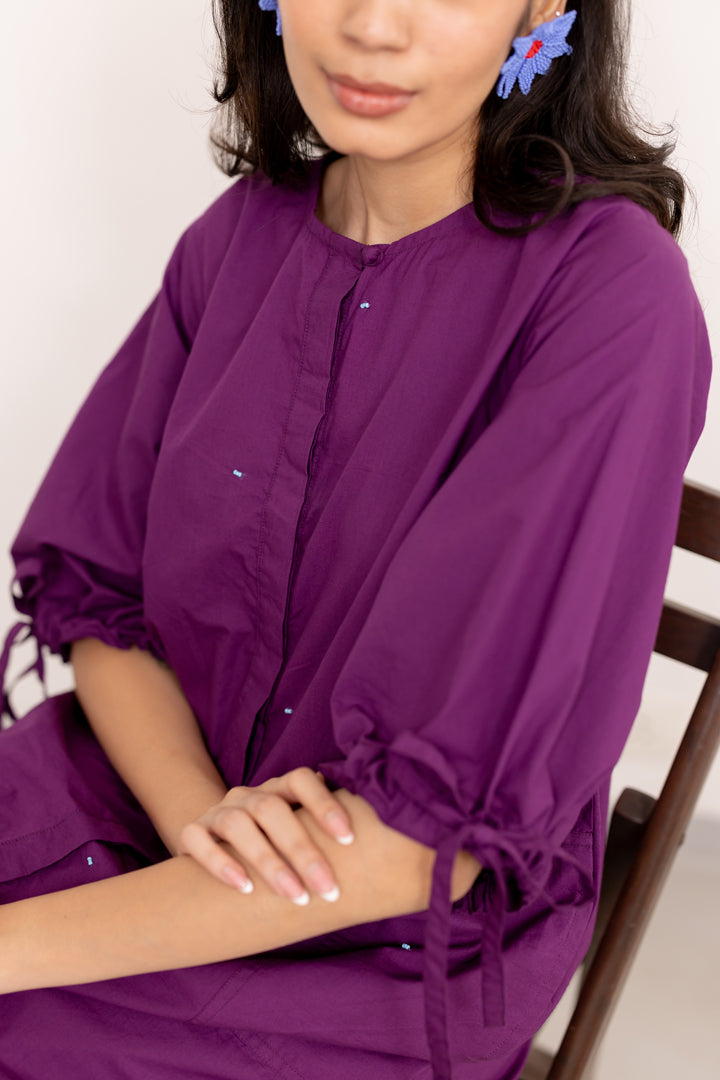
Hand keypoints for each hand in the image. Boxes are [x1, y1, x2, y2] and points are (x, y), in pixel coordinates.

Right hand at [177, 767, 354, 903]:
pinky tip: (244, 888)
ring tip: (294, 896)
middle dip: (303, 851)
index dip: (325, 804)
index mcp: (279, 789)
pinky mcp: (192, 832)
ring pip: (239, 826)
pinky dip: (219, 862)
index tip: (350, 839)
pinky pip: (197, 841)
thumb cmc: (277, 845)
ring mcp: (219, 812)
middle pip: (273, 810)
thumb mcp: (300, 832)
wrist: (216, 844)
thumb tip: (386, 836)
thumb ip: (326, 831)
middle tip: (328, 889)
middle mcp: (249, 795)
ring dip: (268, 862)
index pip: (302, 779)